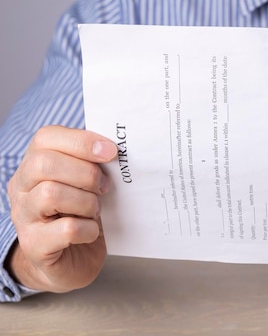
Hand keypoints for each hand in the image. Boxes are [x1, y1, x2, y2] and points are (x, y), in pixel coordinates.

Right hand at [7, 125, 116, 292]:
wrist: (72, 261)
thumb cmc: (82, 215)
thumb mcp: (87, 184)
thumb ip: (93, 163)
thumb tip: (114, 148)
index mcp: (34, 164)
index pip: (46, 137)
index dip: (82, 141)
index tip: (112, 152)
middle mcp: (21, 188)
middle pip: (44, 164)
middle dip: (85, 173)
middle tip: (104, 187)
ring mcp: (24, 217)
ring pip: (51, 194)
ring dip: (86, 202)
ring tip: (95, 211)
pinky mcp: (35, 245)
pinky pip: (66, 229)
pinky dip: (88, 229)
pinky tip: (91, 232)